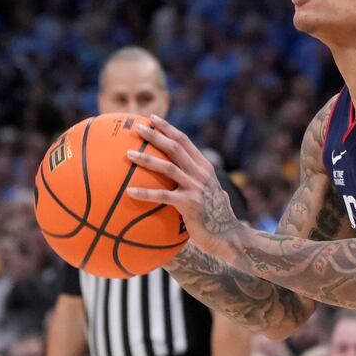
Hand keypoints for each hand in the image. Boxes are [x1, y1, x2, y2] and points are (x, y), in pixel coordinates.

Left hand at [125, 115, 246, 258]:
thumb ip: (193, 184)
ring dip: (147, 159)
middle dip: (155, 135)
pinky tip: (129, 192)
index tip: (152, 119)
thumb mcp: (206, 194)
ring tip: (128, 154)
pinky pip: (163, 196)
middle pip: (175, 147)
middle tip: (136, 128)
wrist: (228, 237)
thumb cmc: (213, 218)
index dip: (168, 128)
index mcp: (204, 167)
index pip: (184, 141)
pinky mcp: (190, 204)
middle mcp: (201, 173)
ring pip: (168, 167)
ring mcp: (196, 187)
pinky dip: (145, 193)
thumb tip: (174, 181)